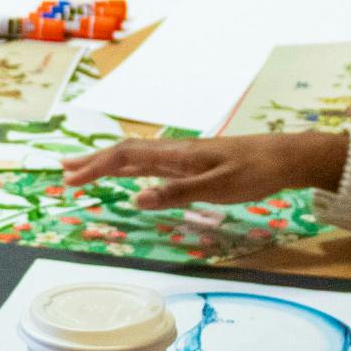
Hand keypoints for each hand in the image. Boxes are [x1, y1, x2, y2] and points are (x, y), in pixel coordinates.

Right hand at [59, 132, 348, 208]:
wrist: (286, 157)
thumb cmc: (256, 172)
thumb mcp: (219, 187)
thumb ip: (178, 193)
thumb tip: (136, 198)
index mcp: (176, 155)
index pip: (126, 157)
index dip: (96, 167)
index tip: (70, 179)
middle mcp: (174, 152)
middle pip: (124, 153)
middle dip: (93, 162)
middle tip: (64, 171)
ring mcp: (182, 156)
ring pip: (136, 156)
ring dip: (107, 163)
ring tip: (84, 169)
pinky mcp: (192, 162)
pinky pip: (150, 162)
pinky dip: (129, 166)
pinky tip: (128, 174)